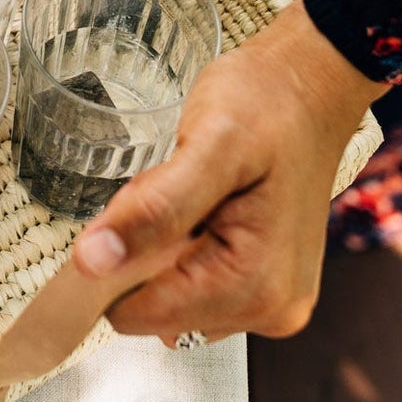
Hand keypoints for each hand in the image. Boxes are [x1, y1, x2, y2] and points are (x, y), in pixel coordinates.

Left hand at [72, 0, 385, 342]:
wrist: (309, 87)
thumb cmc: (267, 105)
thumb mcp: (209, 145)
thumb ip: (153, 209)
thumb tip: (92, 264)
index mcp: (256, 285)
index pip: (138, 314)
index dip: (114, 260)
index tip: (135, 204)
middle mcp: (271, 310)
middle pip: (153, 307)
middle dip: (143, 251)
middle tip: (173, 188)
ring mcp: (271, 303)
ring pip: (169, 298)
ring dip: (161, 250)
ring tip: (193, 195)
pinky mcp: (264, 289)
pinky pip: (194, 287)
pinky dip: (182, 250)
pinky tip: (203, 210)